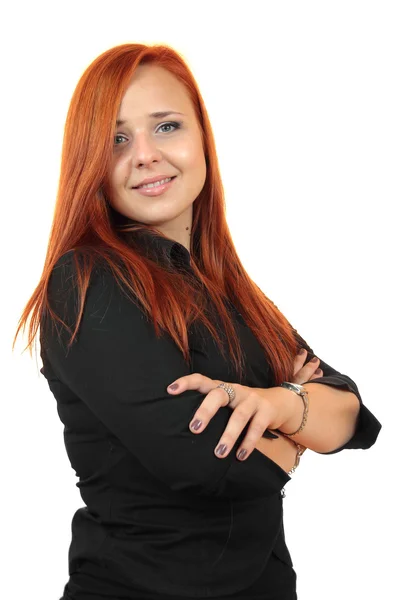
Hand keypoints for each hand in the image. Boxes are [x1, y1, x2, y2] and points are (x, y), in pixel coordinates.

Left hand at [167, 349, 322, 460]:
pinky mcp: (267, 411)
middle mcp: (236, 390)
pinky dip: (248, 443)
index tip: (170, 390)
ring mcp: (252, 399)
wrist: (280, 403)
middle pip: (218, 394)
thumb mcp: (227, 404)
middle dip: (205, 411)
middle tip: (194, 429)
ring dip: (228, 435)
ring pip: (239, 415)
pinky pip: (257, 427)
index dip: (186, 382)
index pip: (201, 379)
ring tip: (219, 453)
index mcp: (222, 388)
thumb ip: (211, 411)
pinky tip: (240, 456)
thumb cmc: (244, 406)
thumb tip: (183, 431)